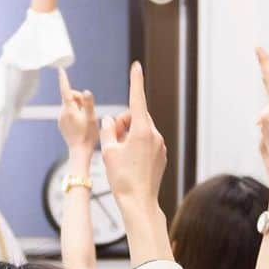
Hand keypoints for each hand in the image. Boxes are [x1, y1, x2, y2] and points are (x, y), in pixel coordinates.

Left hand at [58, 67, 97, 155]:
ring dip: (78, 107)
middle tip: (88, 110)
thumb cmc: (88, 136)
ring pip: (69, 105)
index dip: (64, 79)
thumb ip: (88, 104)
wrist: (79, 151)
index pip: (66, 90)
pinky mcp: (62, 124)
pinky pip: (68, 113)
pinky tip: (81, 124)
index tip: (60, 69)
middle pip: (70, 97)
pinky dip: (75, 113)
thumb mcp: (92, 118)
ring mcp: (61, 119)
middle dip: (79, 99)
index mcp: (69, 110)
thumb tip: (86, 91)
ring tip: (86, 119)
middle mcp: (62, 113)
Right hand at [101, 62, 165, 211]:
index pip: (137, 99)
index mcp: (141, 130)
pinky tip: (130, 161)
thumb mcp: (108, 151)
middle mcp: (154, 134)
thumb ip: (107, 129)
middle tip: (112, 139)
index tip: (136, 66)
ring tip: (120, 154)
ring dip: (128, 135)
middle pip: (136, 116)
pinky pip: (147, 141)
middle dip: (123, 122)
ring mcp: (160, 145)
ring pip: (141, 129)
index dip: (135, 81)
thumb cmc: (122, 178)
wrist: (139, 202)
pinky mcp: (161, 155)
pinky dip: (136, 144)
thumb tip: (110, 118)